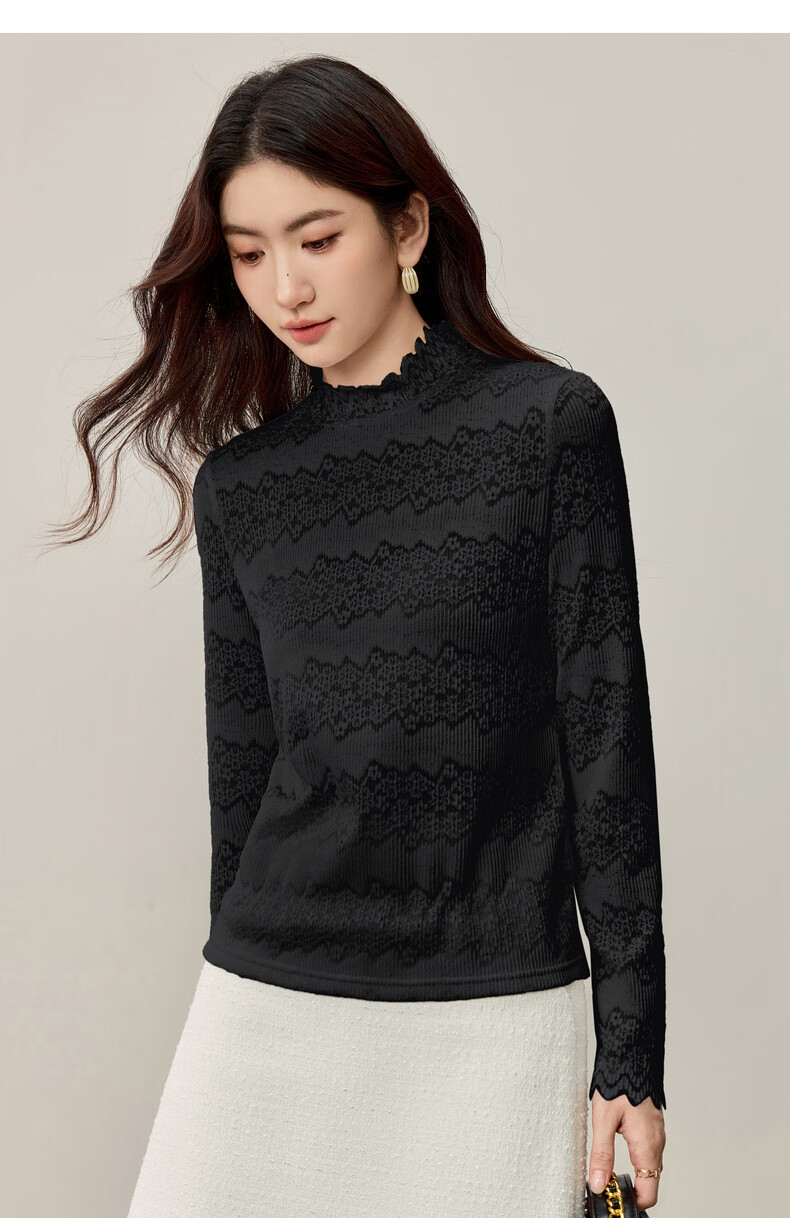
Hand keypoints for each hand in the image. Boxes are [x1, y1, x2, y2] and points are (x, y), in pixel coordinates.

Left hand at [588, 1088, 665, 1210]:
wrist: (631, 1056)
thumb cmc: (618, 1083)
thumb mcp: (603, 1120)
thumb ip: (601, 1155)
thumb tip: (598, 1184)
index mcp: (648, 1146)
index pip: (649, 1194)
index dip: (631, 1203)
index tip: (612, 1201)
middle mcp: (656, 1144)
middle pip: (649, 1182)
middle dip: (629, 1192)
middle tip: (604, 1189)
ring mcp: (656, 1135)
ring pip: (648, 1167)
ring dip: (632, 1176)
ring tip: (606, 1175)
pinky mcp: (651, 1127)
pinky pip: (647, 1153)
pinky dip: (634, 1162)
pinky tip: (615, 1155)